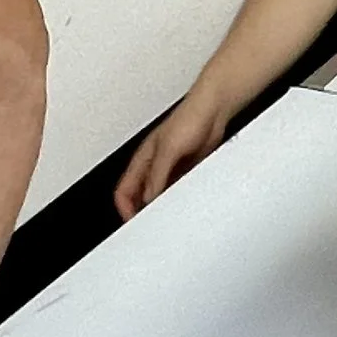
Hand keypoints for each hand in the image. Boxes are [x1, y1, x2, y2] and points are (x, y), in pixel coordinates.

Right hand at [114, 91, 227, 217]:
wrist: (213, 111)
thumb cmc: (188, 119)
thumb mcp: (168, 149)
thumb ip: (157, 174)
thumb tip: (149, 197)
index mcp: (142, 159)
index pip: (123, 190)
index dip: (125, 208)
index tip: (133, 223)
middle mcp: (154, 165)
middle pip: (140, 196)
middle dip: (142, 211)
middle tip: (152, 225)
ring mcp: (171, 168)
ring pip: (160, 194)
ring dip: (162, 205)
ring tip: (170, 217)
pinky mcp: (187, 169)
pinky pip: (179, 189)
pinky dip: (180, 198)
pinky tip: (186, 203)